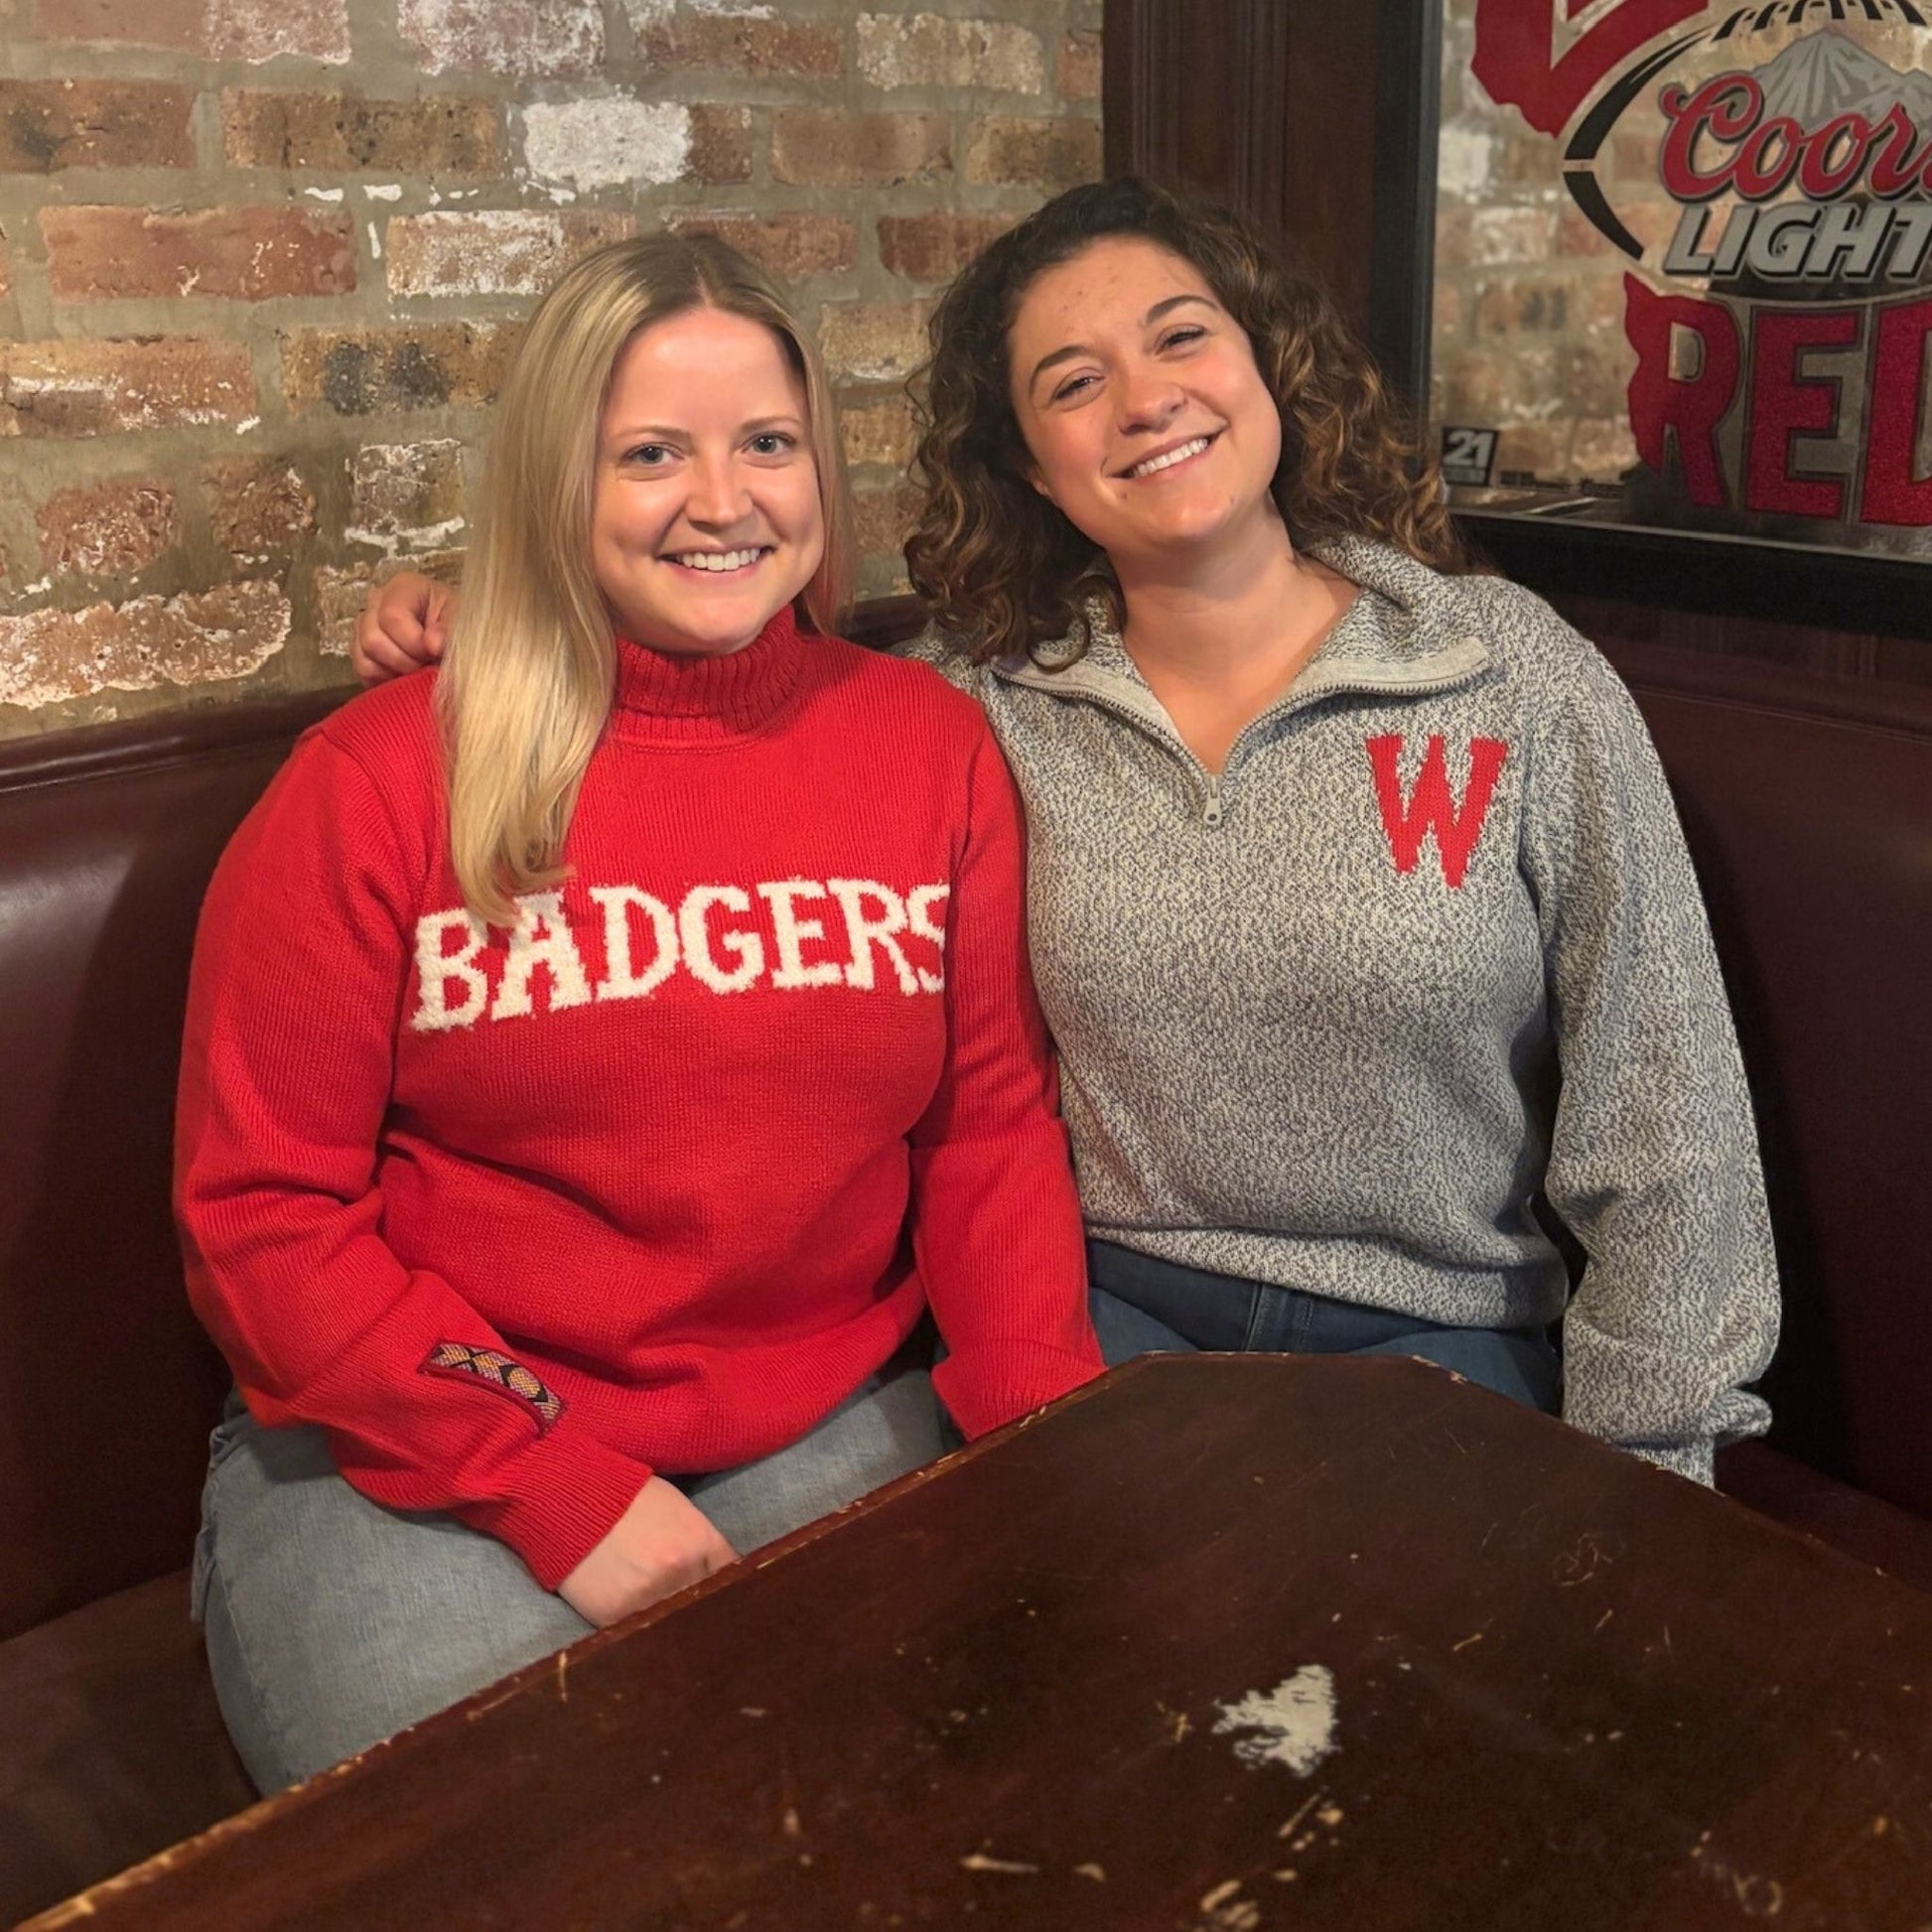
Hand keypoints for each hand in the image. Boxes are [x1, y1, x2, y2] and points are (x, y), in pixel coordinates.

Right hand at [351, 571, 455, 685]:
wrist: (456, 641)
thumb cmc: (459, 626)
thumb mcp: (464, 622)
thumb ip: (451, 630)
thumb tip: (432, 643)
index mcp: (404, 586)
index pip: (392, 616)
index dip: (413, 642)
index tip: (434, 652)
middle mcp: (378, 601)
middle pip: (372, 638)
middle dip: (405, 660)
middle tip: (427, 662)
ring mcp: (365, 625)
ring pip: (364, 657)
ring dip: (395, 670)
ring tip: (419, 668)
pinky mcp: (361, 650)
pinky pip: (363, 670)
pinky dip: (385, 679)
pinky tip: (405, 676)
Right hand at [557, 1476, 737, 1628]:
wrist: (567, 1497)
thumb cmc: (623, 1495)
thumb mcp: (676, 1506)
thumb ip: (702, 1542)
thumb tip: (724, 1571)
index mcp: (699, 1541)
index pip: (732, 1579)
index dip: (729, 1587)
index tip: (728, 1596)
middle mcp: (679, 1571)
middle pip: (706, 1606)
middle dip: (704, 1609)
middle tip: (700, 1616)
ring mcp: (647, 1596)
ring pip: (674, 1625)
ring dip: (674, 1625)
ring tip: (670, 1626)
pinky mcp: (613, 1617)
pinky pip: (638, 1634)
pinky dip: (640, 1632)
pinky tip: (638, 1624)